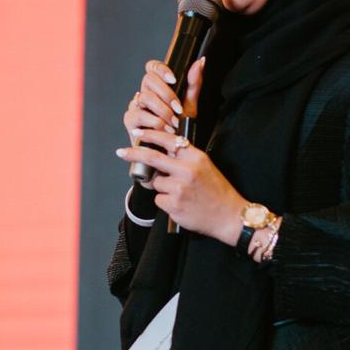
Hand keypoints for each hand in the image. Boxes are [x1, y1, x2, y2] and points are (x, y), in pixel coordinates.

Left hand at [115, 130, 244, 245]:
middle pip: (152, 157)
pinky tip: (181, 205)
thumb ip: (184, 158)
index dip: (150, 135)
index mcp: (196, 157)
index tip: (138, 133)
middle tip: (121, 152)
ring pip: (156, 182)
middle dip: (133, 153)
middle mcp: (187, 170)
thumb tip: (159, 155)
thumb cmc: (217, 191)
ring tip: (181, 194)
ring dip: (162, 188)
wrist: (229, 215)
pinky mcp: (174, 204)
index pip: (169, 140)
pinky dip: (166, 202)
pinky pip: (159, 199)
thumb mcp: (204, 166)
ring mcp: (180, 188)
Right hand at [122, 57, 205, 143]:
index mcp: (156, 88)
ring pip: (145, 97)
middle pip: (148, 80)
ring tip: (174, 123)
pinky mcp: (129, 121)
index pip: (152, 67)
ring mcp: (135, 106)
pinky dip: (155, 123)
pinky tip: (165, 129)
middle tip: (178, 109)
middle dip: (167, 94)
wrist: (171, 152)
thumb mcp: (189, 105)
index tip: (174, 80)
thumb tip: (200, 62)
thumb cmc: (179, 129)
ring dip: (163, 111)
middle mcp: (143, 94)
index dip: (161, 69)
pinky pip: (140, 115)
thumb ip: (193, 84)